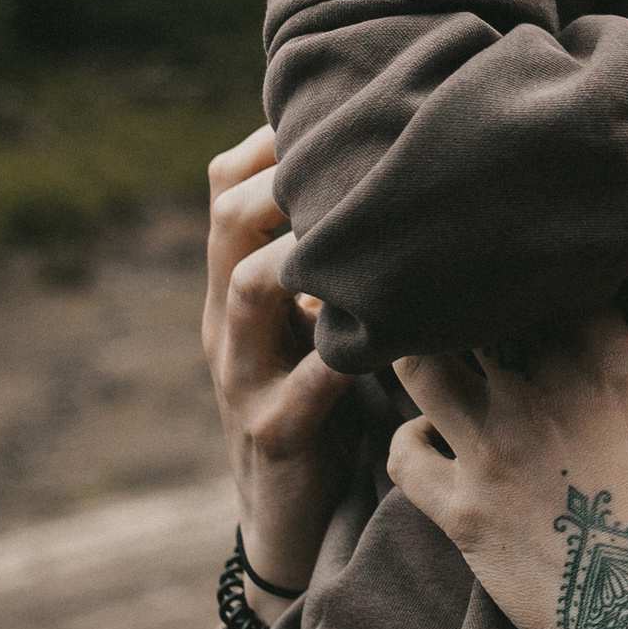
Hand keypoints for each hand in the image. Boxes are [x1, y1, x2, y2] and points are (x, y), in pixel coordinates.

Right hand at [203, 128, 356, 608]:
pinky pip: (307, 383)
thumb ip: (333, 263)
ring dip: (304, 246)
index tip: (343, 105)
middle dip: (285, 173)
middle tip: (356, 149)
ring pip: (248, 285)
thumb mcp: (313, 325)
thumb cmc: (324, 406)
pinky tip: (396, 327)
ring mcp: (245, 376)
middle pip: (228, 217)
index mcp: (237, 284)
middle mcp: (230, 320)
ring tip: (364, 220)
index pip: (228, 184)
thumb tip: (399, 179)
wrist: (290, 523)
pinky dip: (348, 351)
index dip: (274, 140)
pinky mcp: (277, 432)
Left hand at [389, 273, 627, 628]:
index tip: (545, 258)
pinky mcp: (458, 511)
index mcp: (603, 359)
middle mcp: (532, 392)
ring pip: (418, 369)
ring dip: (423, 351)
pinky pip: (401, 456)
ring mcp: (487, 452)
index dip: (541, 257)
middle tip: (474, 287)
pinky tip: (432, 432)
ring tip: (437, 347)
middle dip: (470, 292)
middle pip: (468, 306)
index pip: (546, 270)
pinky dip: (409, 436)